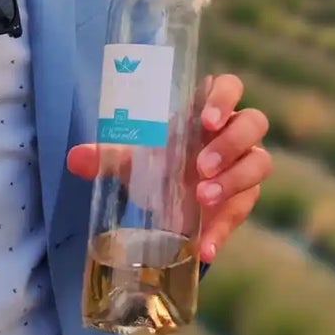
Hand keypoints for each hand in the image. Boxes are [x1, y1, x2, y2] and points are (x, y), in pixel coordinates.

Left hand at [66, 73, 270, 263]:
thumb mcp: (134, 159)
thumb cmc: (158, 162)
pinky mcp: (243, 200)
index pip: (230, 87)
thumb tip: (76, 158)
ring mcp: (244, 165)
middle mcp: (233, 133)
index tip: (207, 120)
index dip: (225, 98)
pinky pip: (242, 211)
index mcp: (208, 111)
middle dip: (230, 144)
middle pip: (252, 124)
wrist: (167, 199)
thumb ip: (108, 157)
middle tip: (201, 166)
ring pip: (259, 163)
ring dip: (233, 180)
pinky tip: (206, 247)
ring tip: (202, 199)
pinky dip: (222, 230)